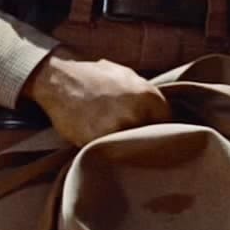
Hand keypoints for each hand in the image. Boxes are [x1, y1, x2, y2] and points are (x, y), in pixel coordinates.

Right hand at [24, 51, 169, 146]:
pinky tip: (99, 140)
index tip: (153, 133)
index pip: (168, 123)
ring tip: (114, 139)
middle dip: (144, 140)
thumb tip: (163, 116)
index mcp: (149, 96)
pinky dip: (105, 150)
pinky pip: (108, 153)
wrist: (60, 80)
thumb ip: (147, 96)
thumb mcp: (129, 76)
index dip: (160, 129)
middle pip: (151, 139)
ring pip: (130, 149)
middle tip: (134, 140)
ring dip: (125, 148)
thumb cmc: (95, 76)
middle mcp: (137, 114)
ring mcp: (116, 130)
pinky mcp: (96, 142)